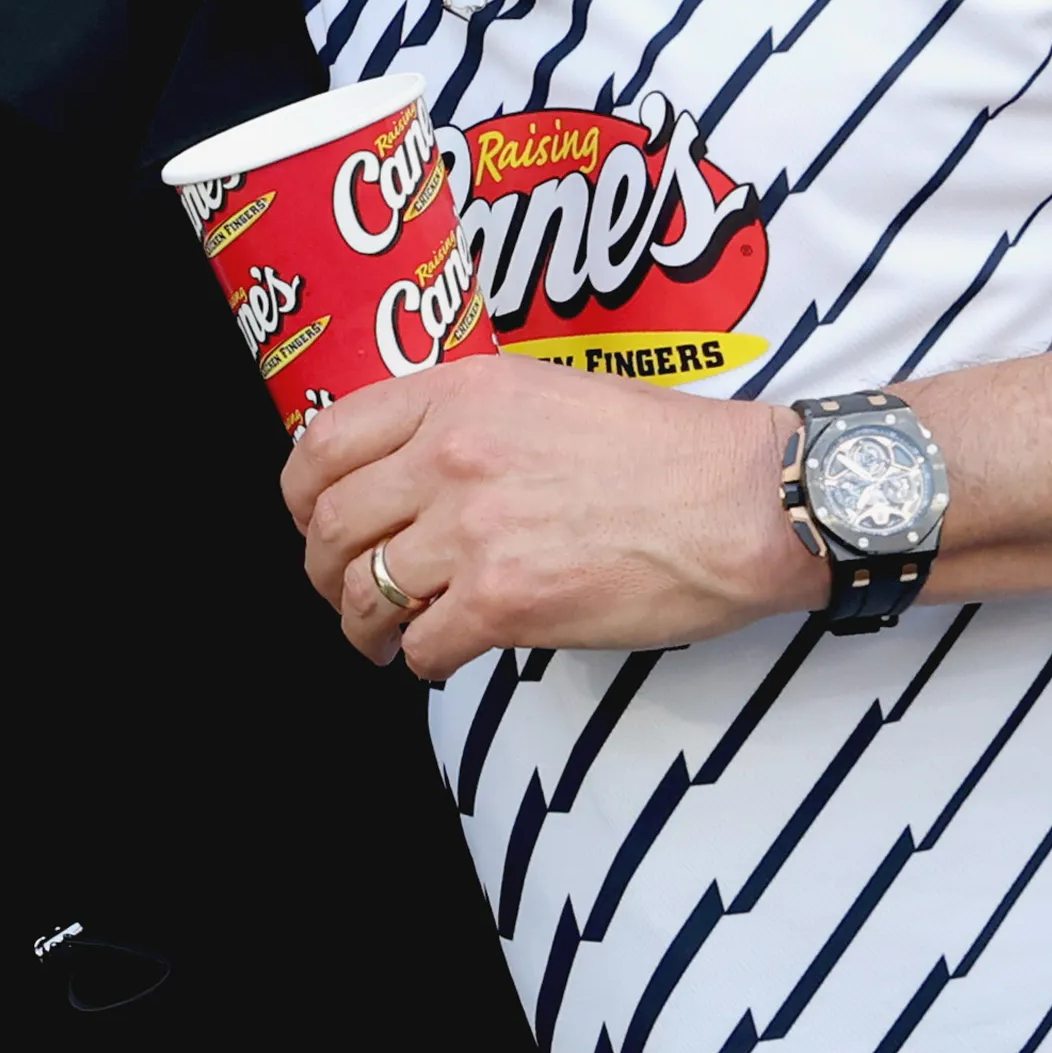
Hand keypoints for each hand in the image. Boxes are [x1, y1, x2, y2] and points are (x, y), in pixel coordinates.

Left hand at [286, 355, 812, 683]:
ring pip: (365, 590)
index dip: (301, 493)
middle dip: (323, 567)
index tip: (310, 518)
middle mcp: (452, 454)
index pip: (326, 440)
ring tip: (377, 638)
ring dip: (361, 624)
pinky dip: (421, 661)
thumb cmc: (672, 450)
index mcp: (458, 393)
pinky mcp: (506, 600)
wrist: (750, 501)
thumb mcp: (549, 391)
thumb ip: (470, 419)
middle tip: (341, 589)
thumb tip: (413, 463)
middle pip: (333, 522)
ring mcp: (474, 529)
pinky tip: (439, 658)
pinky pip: (422, 645)